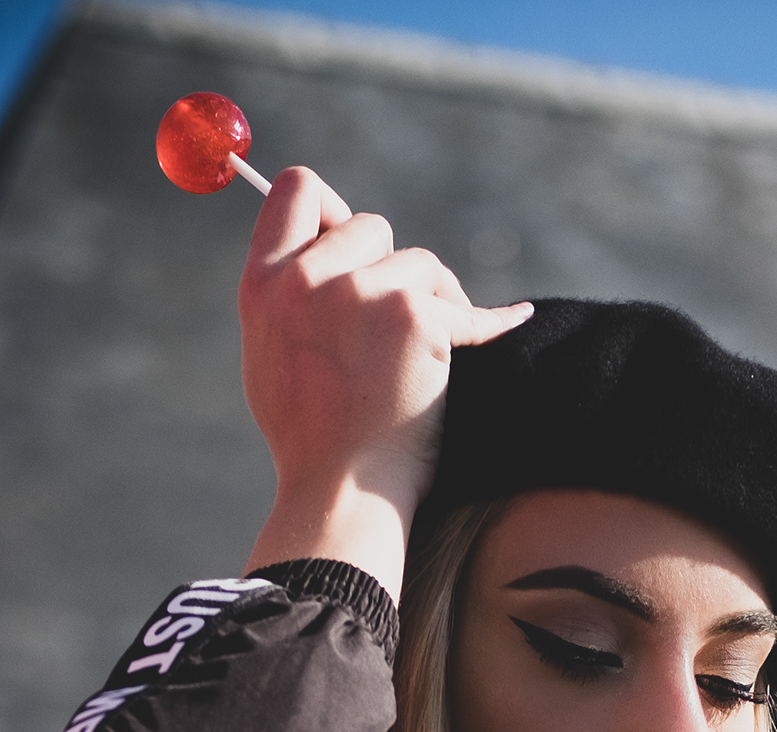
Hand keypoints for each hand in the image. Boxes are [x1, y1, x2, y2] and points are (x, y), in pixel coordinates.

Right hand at [238, 167, 530, 592]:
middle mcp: (306, 278)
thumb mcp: (271, 355)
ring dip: (433, 303)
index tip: (352, 245)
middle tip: (394, 328)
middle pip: (370, 225)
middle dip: (390, 269)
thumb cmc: (312, 443)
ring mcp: (361, 293)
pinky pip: (463, 305)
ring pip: (419, 263)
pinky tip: (513, 319)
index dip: (332, 209)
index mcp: (263, 284)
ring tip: (422, 361)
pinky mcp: (412, 316)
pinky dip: (485, 322)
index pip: (298, 190)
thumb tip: (322, 243)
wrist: (344, 496)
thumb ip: (289, 295)